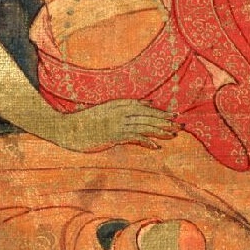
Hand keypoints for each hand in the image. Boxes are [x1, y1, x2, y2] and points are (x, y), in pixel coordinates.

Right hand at [52, 99, 177, 151]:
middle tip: (181, 125)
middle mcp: (120, 112)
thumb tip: (145, 103)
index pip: (145, 107)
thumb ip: (123, 106)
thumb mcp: (106, 109)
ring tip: (174, 134)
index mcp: (119, 104)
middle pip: (148, 116)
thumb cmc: (85, 120)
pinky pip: (134, 137)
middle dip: (166, 121)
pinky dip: (146, 141)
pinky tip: (157, 146)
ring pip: (144, 126)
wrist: (68, 128)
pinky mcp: (113, 135)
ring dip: (160, 130)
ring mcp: (117, 123)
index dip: (161, 111)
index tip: (174, 114)